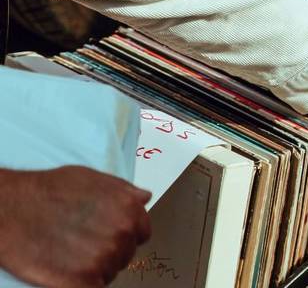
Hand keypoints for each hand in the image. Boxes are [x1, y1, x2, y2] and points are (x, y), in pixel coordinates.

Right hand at [0, 166, 151, 287]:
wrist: (11, 209)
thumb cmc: (48, 191)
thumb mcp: (92, 178)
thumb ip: (123, 191)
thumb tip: (144, 198)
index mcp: (129, 209)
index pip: (141, 233)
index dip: (124, 235)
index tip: (107, 235)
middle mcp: (122, 234)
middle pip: (125, 254)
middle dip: (108, 251)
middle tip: (82, 244)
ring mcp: (103, 259)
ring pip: (110, 273)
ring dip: (95, 268)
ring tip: (71, 255)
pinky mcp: (82, 281)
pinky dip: (85, 284)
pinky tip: (70, 273)